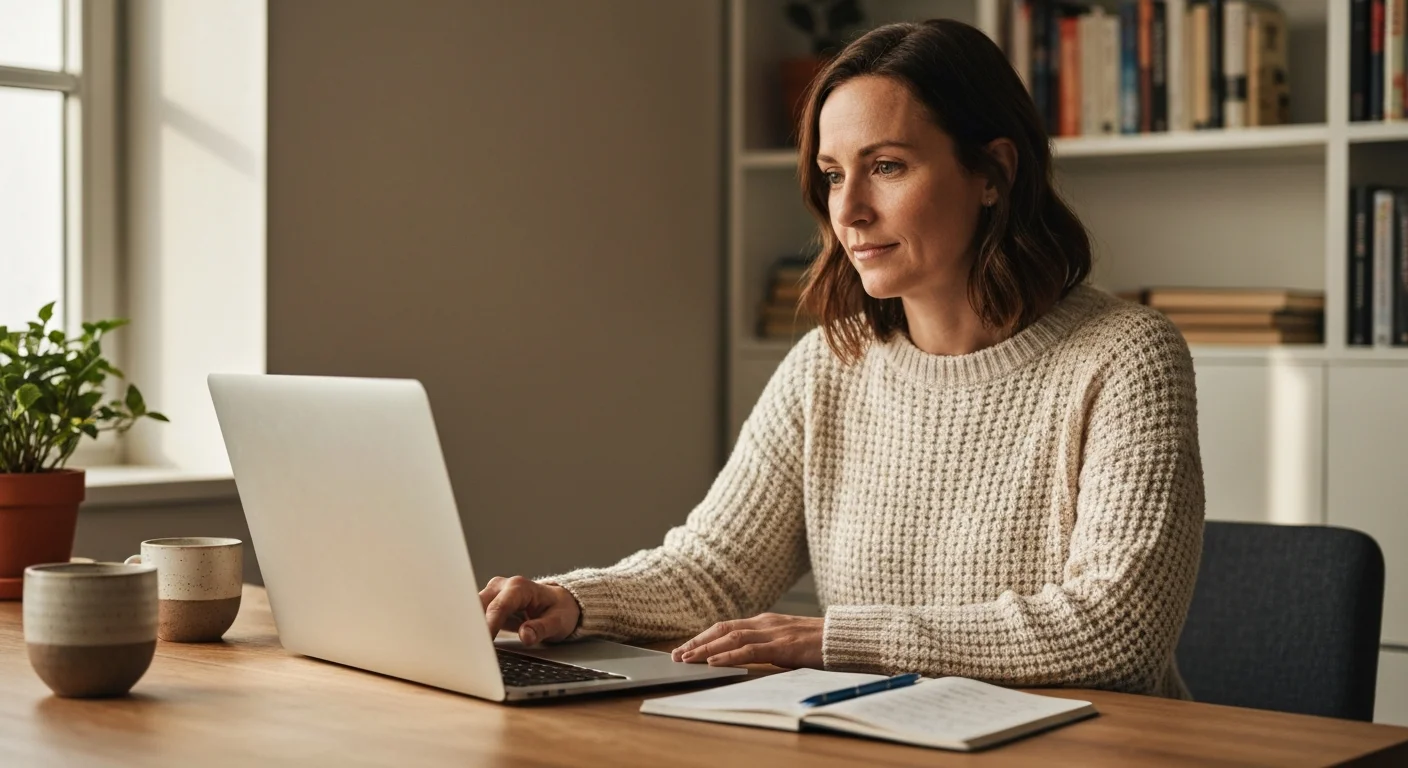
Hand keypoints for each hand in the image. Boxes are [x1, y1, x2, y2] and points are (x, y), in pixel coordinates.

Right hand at [478, 576, 580, 645]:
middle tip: (473, 649)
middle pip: (479, 606)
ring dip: (473, 629)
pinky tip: (477, 645)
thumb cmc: (559, 609)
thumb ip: (541, 628)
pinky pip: (477, 617)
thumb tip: (525, 635)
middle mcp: (502, 586)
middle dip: (474, 627)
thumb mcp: (558, 621)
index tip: (483, 643)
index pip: (499, 607)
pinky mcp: (488, 605)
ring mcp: (493, 594)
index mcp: (519, 587)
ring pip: (473, 611)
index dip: (489, 626)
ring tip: (473, 649)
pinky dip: (476, 631)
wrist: (559, 602)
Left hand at [670, 613, 823, 668]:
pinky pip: (750, 650)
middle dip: (698, 642)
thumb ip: (768, 646)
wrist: (846, 638)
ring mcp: (774, 633)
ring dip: (706, 649)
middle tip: (677, 654)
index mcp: (766, 622)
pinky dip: (728, 656)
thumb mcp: (788, 642)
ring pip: (731, 637)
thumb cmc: (820, 643)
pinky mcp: (784, 646)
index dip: (704, 636)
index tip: (686, 647)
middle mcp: (766, 623)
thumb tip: (747, 658)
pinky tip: (714, 662)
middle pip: (723, 629)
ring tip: (687, 659)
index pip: (727, 626)